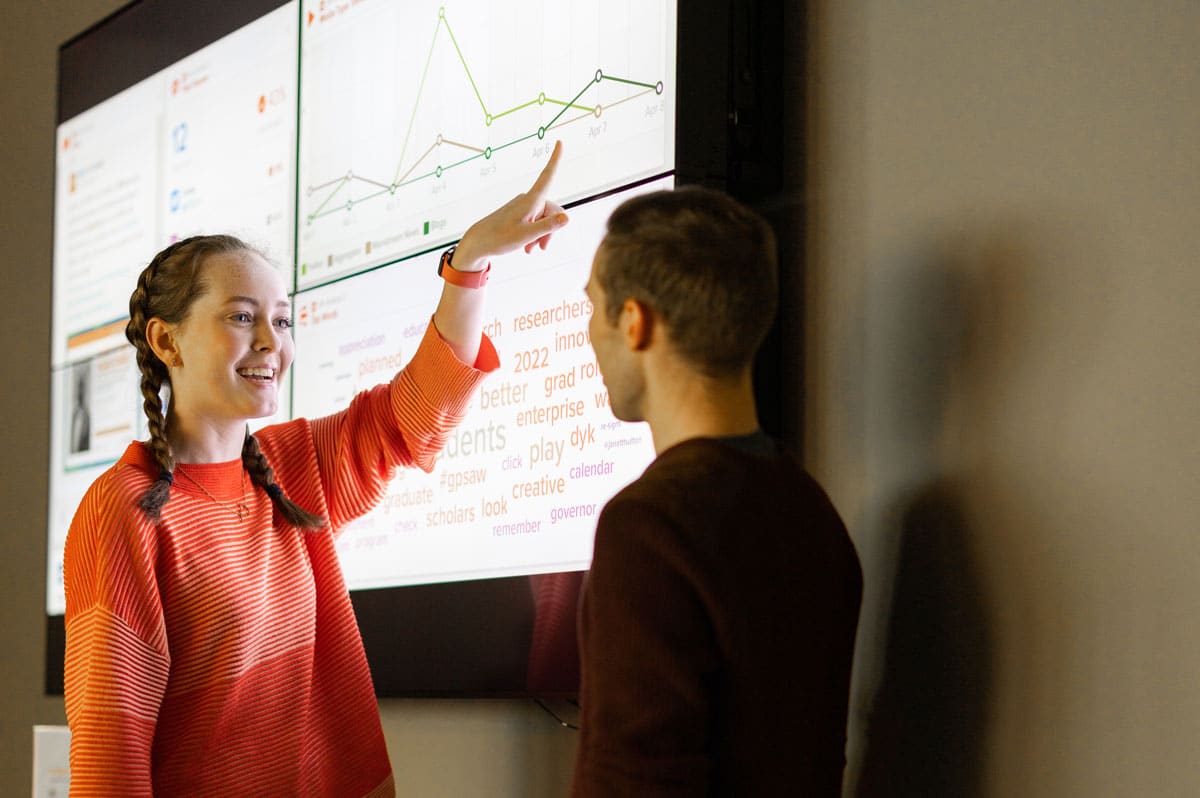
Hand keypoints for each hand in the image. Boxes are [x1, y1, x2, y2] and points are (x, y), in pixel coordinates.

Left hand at [450, 141, 568, 270]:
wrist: (479, 242)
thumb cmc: (499, 239)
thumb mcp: (526, 235)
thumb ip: (548, 227)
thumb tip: (567, 218)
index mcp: (530, 201)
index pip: (547, 177)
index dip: (555, 160)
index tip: (560, 142)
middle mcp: (529, 200)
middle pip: (553, 212)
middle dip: (551, 230)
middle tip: (542, 248)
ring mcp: (525, 207)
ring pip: (545, 220)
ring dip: (542, 235)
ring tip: (531, 249)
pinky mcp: (522, 214)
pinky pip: (537, 222)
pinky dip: (535, 234)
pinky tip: (528, 247)